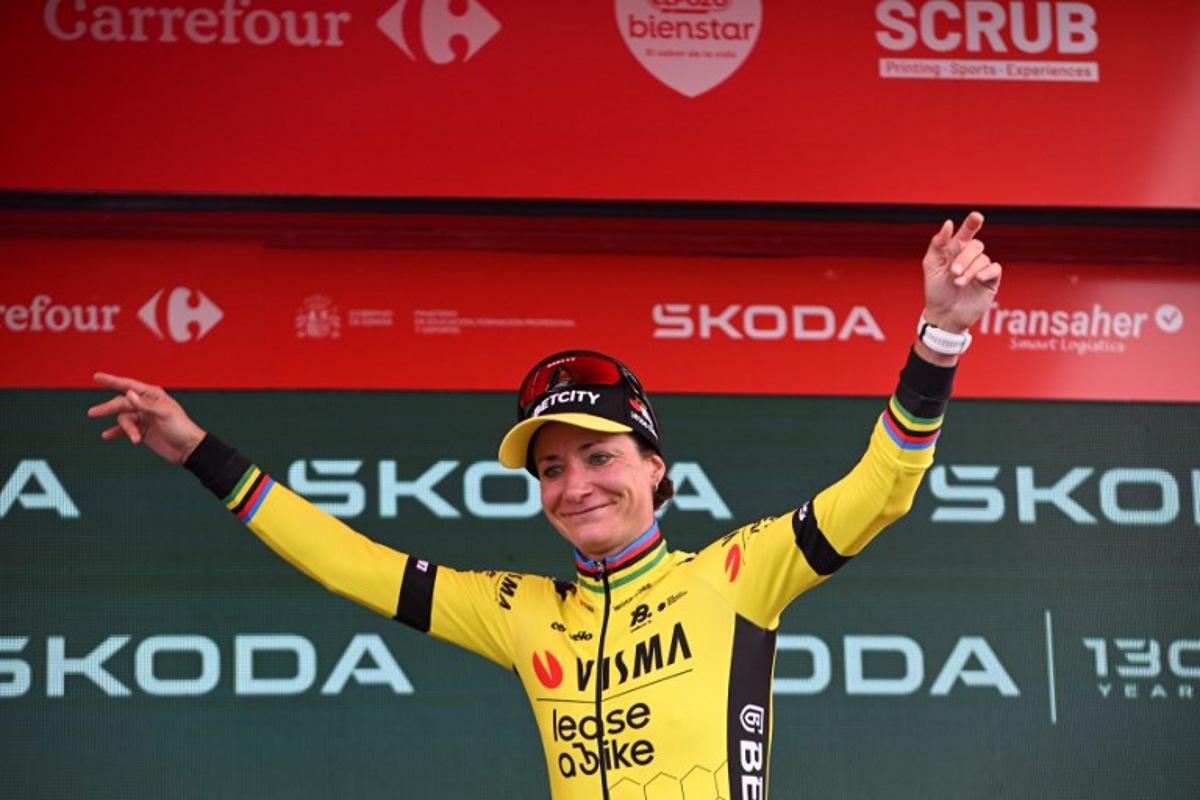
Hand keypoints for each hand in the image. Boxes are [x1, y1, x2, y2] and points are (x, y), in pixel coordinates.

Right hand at [87, 373, 205, 464]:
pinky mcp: (142, 431)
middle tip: (92, 413)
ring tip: (136, 438)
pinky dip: (116, 432)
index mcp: (153, 395)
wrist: (188, 449)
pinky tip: (106, 436)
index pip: (128, 385)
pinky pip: (124, 430)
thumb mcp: (165, 414)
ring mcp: (143, 418)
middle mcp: (146, 404)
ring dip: (127, 429)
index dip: (112, 380)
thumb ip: (146, 404)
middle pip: (121, 403)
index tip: (96, 376)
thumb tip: (129, 394)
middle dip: (107, 408)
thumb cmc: (181, 428)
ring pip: (124, 419)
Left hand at [921, 211, 1001, 333]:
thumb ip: (937, 244)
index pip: (966, 232)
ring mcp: (981, 268)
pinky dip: (987, 272)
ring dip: (971, 270)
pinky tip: (978, 279)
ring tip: (958, 282)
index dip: (972, 223)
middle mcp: (970, 257)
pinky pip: (995, 269)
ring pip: (983, 259)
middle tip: (954, 272)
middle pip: (975, 246)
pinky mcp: (990, 281)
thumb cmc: (936, 290)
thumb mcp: (931, 265)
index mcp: (955, 250)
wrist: (944, 315)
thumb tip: (949, 223)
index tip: (976, 217)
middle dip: (964, 258)